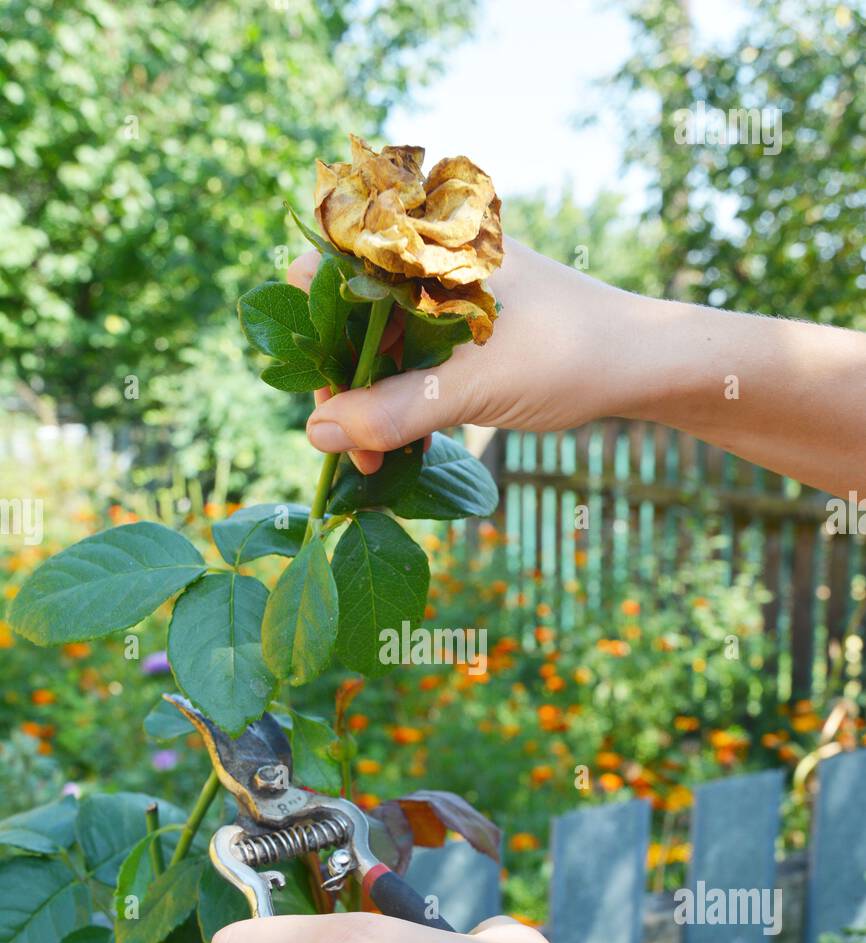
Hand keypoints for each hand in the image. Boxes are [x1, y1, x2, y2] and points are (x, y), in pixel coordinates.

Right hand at [287, 238, 642, 473]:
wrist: (646, 363)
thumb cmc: (570, 356)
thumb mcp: (475, 388)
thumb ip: (395, 412)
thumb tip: (318, 435)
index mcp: (426, 245)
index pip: (327, 269)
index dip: (311, 335)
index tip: (325, 400)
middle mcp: (427, 260)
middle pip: (346, 317)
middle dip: (341, 384)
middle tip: (352, 450)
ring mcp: (444, 294)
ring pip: (377, 346)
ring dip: (368, 402)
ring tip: (377, 461)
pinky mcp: (462, 329)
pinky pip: (409, 360)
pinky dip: (399, 402)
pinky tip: (402, 446)